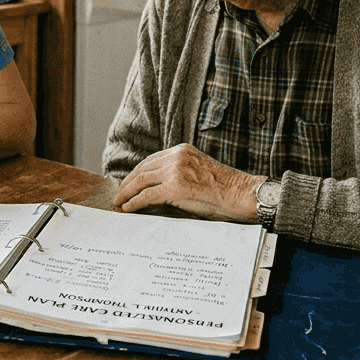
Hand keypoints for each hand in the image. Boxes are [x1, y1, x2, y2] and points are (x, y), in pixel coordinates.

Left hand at [112, 143, 257, 220]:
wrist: (241, 194)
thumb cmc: (225, 188)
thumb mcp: (198, 172)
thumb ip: (179, 174)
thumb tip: (158, 189)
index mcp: (182, 150)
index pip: (151, 160)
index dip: (136, 173)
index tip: (128, 182)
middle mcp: (176, 157)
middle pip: (142, 169)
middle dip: (128, 183)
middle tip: (119, 194)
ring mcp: (175, 171)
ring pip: (141, 181)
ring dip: (127, 193)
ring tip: (119, 202)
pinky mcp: (175, 188)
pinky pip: (146, 196)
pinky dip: (134, 202)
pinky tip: (128, 208)